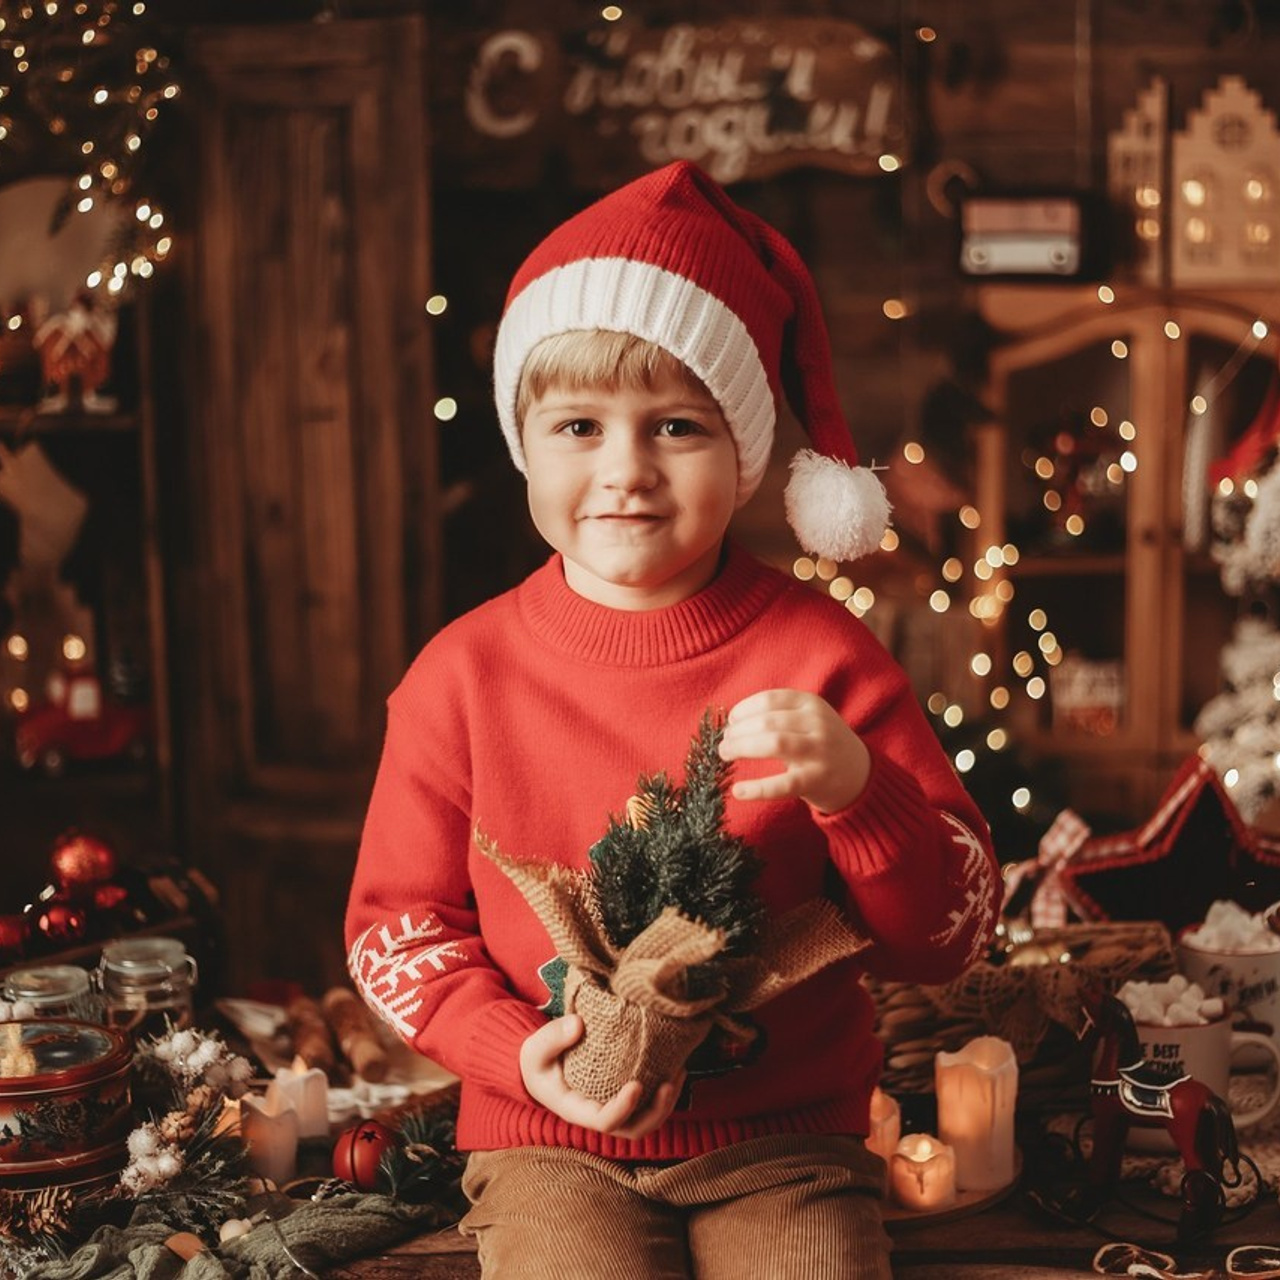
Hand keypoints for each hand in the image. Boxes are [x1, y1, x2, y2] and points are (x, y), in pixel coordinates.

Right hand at [519, 1014, 684, 1139]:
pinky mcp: (622, 1096)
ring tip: (679, 1073)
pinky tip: (676, 1067)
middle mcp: (597, 1115)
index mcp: (576, 1109)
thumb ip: (552, 1037)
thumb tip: (578, 1025)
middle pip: (632, 1130)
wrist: (540, 1067)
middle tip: (669, 1084)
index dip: (623, 1109)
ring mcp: (612, 1108)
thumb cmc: (537, 1060)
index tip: (637, 1085)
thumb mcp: (535, 1049)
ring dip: (666, 1104)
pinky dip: (665, 1092)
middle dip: (655, 1112)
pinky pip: (648, 1104)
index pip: (604, 1122)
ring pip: (645, 1121)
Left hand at [719, 688, 870, 813]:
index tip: (731, 721)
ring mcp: (819, 752)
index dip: (744, 710)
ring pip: (773, 743)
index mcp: (812, 704)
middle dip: (738, 732)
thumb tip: (732, 722)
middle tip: (724, 743)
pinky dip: (756, 789)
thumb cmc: (822, 745)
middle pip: (767, 721)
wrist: (861, 776)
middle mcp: (818, 724)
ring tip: (725, 754)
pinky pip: (781, 784)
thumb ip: (778, 715)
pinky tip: (738, 791)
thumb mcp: (809, 719)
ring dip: (742, 747)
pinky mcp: (816, 781)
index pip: (770, 699)